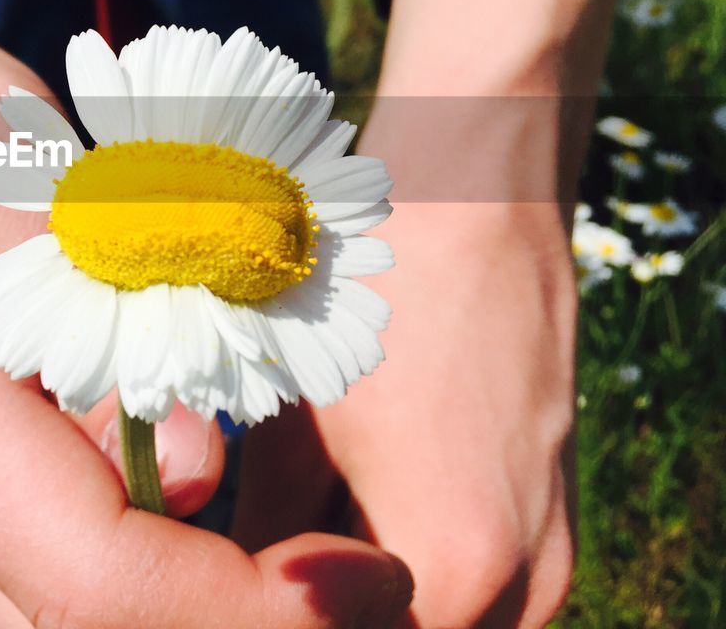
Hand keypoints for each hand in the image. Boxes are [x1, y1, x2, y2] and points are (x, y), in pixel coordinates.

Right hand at [0, 0, 415, 628]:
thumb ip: (90, 277)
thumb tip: (206, 465)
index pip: (83, 571)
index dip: (232, 608)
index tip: (364, 579)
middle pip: (72, 628)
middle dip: (232, 627)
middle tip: (368, 582)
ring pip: (55, 618)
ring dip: (197, 608)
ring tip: (317, 555)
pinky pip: (46, 567)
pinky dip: (153, 567)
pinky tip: (225, 503)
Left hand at [232, 197, 576, 627]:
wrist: (476, 195)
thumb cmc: (369, 287)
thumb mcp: (289, 421)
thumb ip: (266, 534)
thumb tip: (230, 589)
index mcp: (456, 562)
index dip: (272, 606)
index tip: (228, 569)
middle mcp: (526, 581)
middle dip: (321, 595)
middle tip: (255, 542)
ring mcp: (552, 551)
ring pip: (435, 614)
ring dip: (367, 584)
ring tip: (301, 512)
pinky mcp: (554, 513)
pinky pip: (478, 581)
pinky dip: (408, 554)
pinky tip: (354, 491)